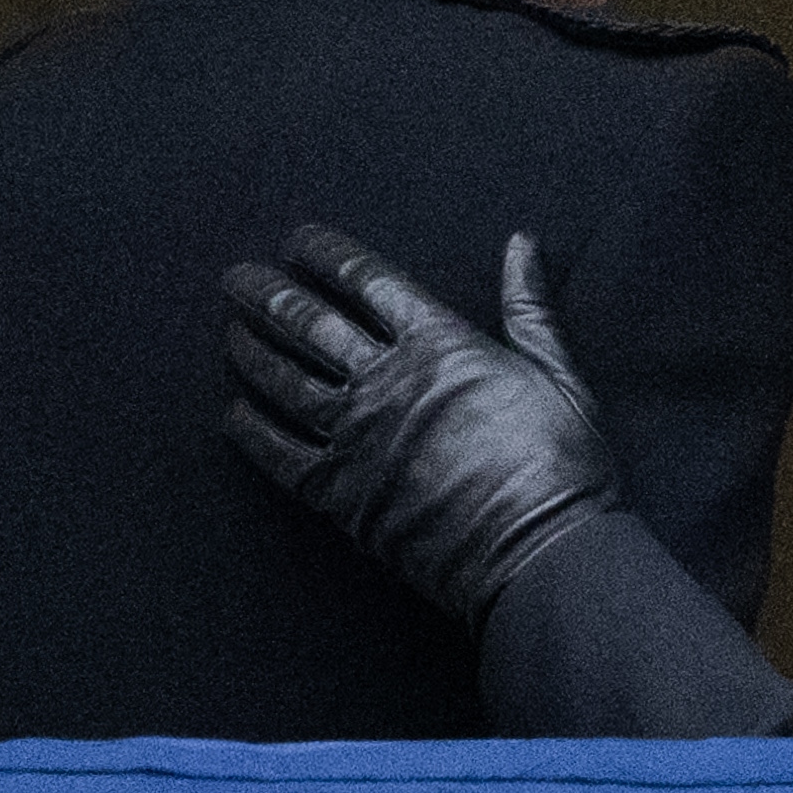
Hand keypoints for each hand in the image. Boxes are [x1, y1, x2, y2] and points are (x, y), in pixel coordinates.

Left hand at [223, 225, 620, 630]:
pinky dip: (248, 429)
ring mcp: (355, 436)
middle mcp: (386, 380)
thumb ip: (529, 305)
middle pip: (308, 322)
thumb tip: (522, 242)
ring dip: (250, 349)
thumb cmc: (561, 463)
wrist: (538, 550)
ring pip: (283, 379)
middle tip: (236, 278)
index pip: (367, 280)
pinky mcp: (338, 492)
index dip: (325, 255)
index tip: (298, 242)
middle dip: (267, 293)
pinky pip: (276, 452)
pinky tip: (232, 412)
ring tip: (231, 331)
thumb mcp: (559, 372)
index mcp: (441, 343)